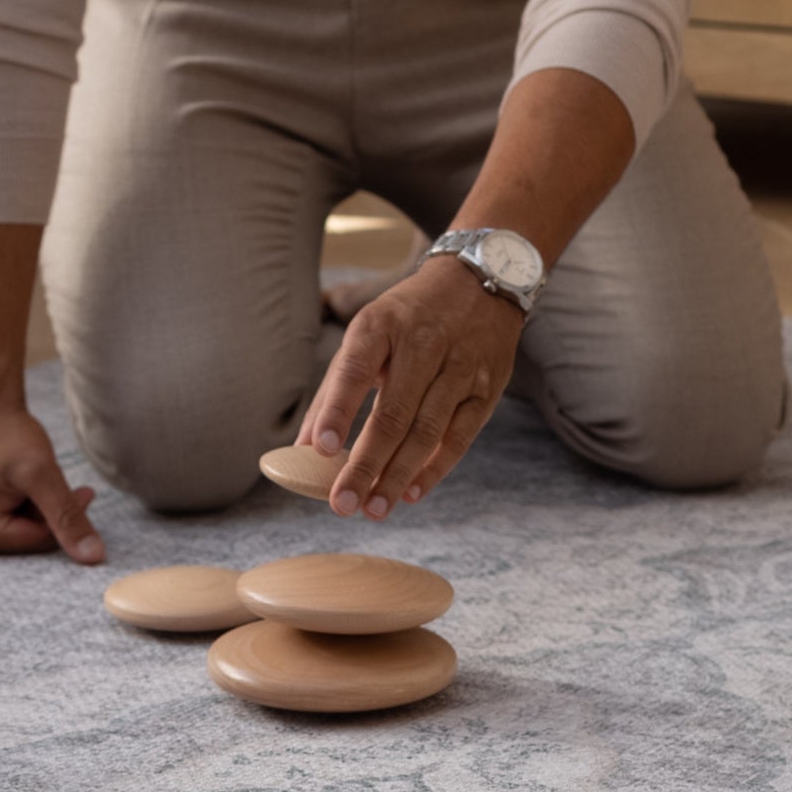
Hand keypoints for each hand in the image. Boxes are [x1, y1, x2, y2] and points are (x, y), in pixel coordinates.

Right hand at [0, 405, 105, 561]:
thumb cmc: (5, 433)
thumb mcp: (41, 474)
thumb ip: (67, 517)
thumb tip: (94, 558)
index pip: (37, 542)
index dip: (65, 519)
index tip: (84, 492)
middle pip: (26, 543)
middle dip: (49, 516)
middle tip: (60, 484)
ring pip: (20, 534)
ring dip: (37, 511)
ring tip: (32, 479)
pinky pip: (7, 526)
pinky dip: (23, 508)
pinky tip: (21, 485)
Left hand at [296, 256, 522, 517]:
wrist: (480, 282)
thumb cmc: (407, 319)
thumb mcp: (366, 335)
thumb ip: (334, 391)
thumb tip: (303, 450)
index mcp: (382, 325)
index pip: (355, 370)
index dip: (338, 412)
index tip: (320, 450)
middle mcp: (423, 344)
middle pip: (393, 414)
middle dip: (365, 464)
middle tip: (342, 504)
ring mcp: (460, 368)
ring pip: (427, 432)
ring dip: (397, 476)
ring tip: (372, 509)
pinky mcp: (487, 389)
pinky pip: (460, 438)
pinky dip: (435, 469)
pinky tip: (411, 494)